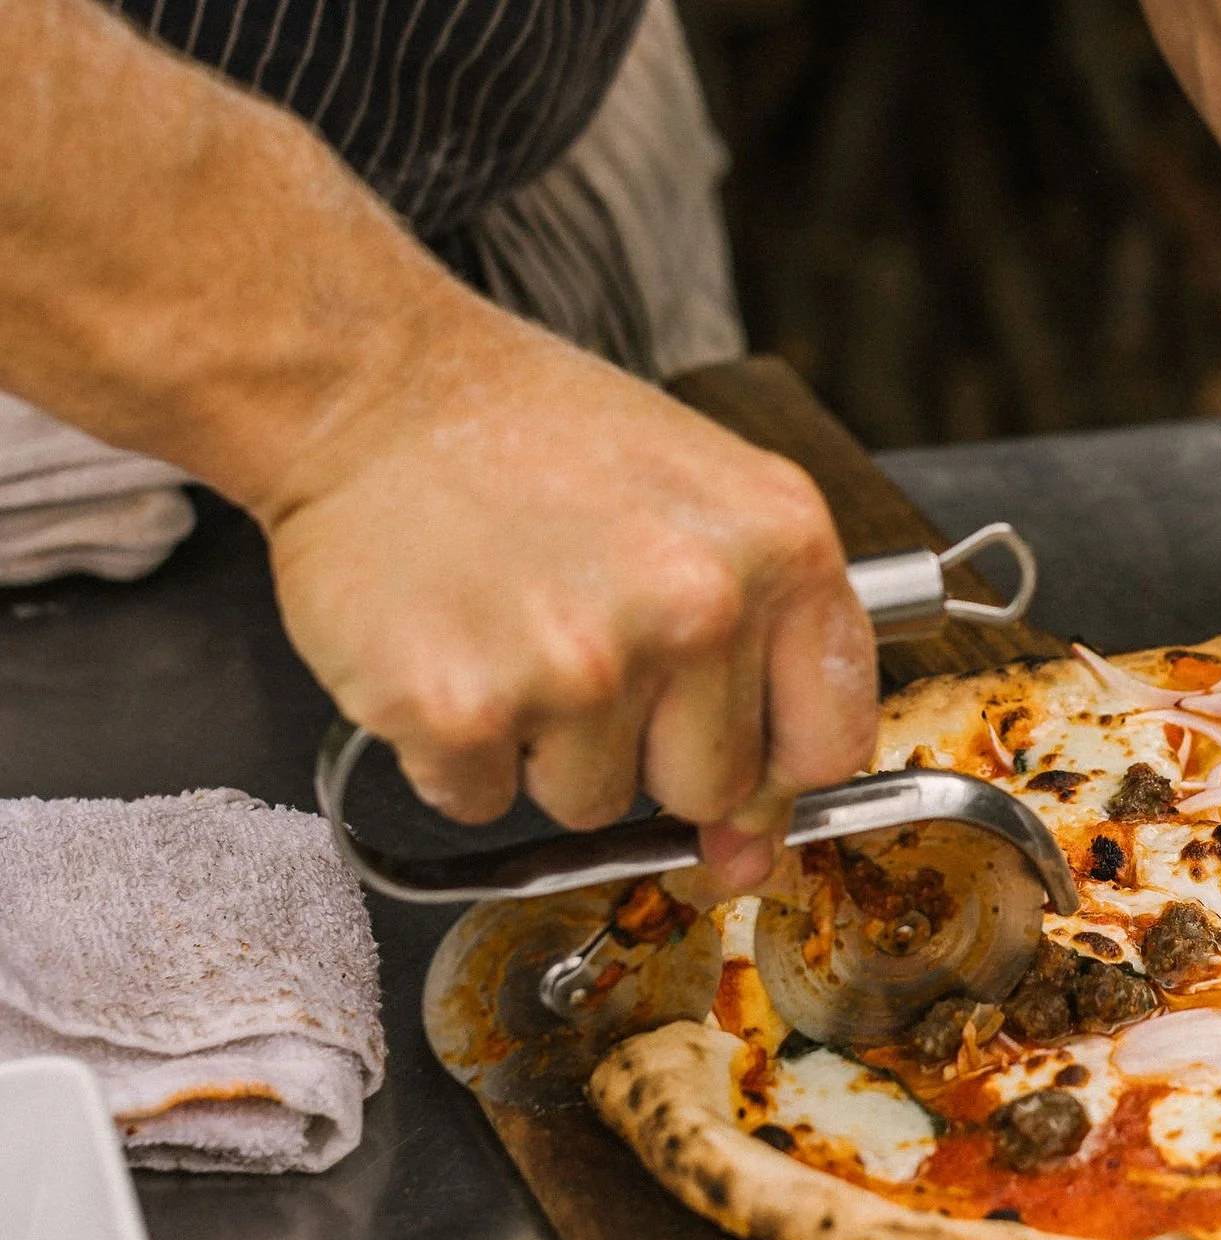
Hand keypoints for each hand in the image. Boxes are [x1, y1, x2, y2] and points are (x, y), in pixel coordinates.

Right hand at [260, 293, 876, 891]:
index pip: (829, 741)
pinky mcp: (465, 710)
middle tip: (583, 635)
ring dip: (544, 745)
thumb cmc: (536, 439)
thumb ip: (759, 662)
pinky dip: (454, 750)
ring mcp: (582, 664)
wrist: (371, 389)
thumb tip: (751, 850)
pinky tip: (450, 647)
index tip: (733, 759)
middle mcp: (697, 606)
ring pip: (591, 802)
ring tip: (512, 624)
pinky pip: (480, 800)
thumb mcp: (701, 505)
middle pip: (708, 787)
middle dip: (644, 743)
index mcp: (781, 546)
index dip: (775, 772)